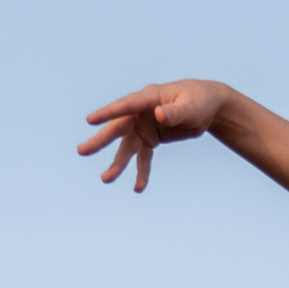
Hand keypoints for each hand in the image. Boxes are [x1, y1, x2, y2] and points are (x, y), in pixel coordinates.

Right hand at [78, 79, 233, 190]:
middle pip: (117, 128)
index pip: (125, 107)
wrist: (207, 107)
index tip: (90, 120)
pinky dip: (141, 173)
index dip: (108, 113)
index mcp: (148, 99)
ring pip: (127, 148)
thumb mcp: (190, 106)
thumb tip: (159, 115)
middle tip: (81, 151)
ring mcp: (144, 127)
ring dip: (117, 164)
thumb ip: (175, 112)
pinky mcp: (151, 139)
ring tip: (106, 179)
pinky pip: (143, 159)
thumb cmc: (198, 100)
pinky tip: (138, 188)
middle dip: (100, 141)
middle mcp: (141, 113)